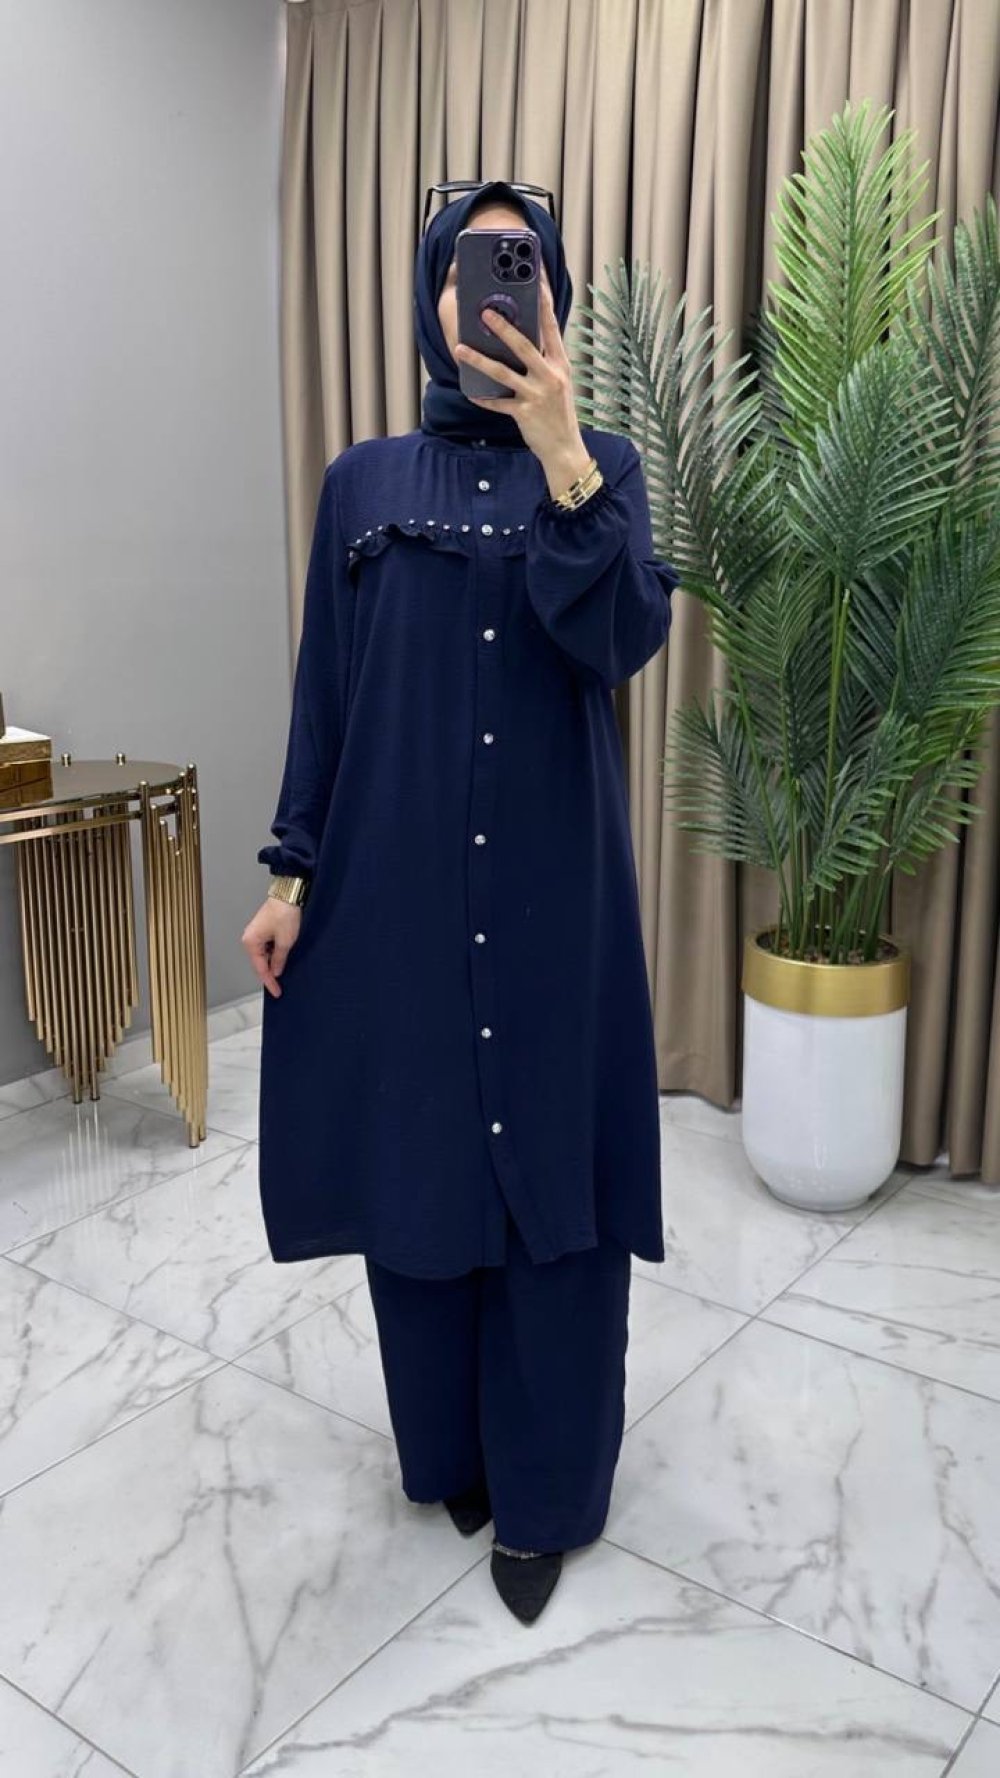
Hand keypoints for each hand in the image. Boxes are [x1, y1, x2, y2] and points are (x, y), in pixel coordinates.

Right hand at [242, 898, 301, 998]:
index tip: (277, 992)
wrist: (288, 894)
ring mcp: (257, 933)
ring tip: (284, 972)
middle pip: (260, 962)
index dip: (270, 982)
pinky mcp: (264, 929)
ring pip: (265, 954)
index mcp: (251, 942)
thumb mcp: (285, 942)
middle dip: (271, 973)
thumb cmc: (284, 914)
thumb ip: (279, 959)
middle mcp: (251, 938)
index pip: (260, 968)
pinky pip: (268, 946)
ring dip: (274, 962)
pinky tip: (284, 957)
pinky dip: (276, 953)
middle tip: (280, 986)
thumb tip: (276, 971)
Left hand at [454, 282, 591, 490]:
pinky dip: (483, 398)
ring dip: (479, 360)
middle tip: (485, 312)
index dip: (543, 302)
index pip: (551, 327)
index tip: (535, 280)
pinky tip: (470, 391)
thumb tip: (520, 342)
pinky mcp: (524, 413)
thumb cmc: (559, 413)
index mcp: (561, 364)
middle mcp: (550, 376)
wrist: (565, 449)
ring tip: (460, 349)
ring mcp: (537, 395)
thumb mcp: (558, 382)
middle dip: (503, 328)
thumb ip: (543, 362)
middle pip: (524, 346)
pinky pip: (498, 403)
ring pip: (503, 373)